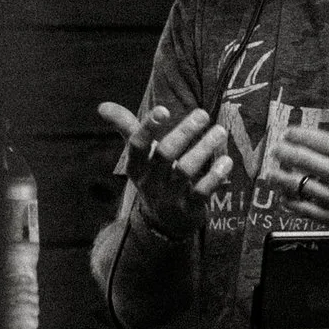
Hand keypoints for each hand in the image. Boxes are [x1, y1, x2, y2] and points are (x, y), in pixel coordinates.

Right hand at [97, 100, 234, 236]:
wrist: (163, 223)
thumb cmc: (154, 176)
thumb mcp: (139, 157)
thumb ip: (126, 129)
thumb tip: (101, 106)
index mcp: (136, 166)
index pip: (137, 145)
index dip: (148, 127)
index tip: (163, 110)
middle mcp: (151, 181)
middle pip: (165, 155)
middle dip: (184, 133)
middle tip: (203, 114)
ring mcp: (170, 196)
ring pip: (186, 170)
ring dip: (203, 149)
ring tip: (220, 131)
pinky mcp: (189, 208)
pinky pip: (202, 191)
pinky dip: (215, 175)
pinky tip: (226, 160)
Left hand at [262, 100, 328, 228]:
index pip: (313, 138)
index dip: (295, 134)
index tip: (288, 132)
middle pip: (300, 159)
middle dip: (283, 152)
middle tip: (276, 149)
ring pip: (297, 184)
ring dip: (280, 176)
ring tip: (273, 172)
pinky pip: (304, 209)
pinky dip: (291, 202)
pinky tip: (286, 197)